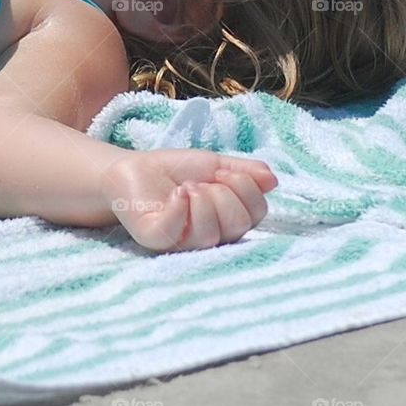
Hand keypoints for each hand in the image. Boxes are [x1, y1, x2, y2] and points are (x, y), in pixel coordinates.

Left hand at [99, 149, 277, 252]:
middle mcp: (209, 236)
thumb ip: (243, 172)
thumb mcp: (213, 164)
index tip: (223, 172)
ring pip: (210, 235)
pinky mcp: (156, 239)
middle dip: (225, 194)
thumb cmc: (173, 171)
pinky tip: (177, 193)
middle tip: (203, 180)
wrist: (132, 169)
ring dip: (203, 201)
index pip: (256, 213)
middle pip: (237, 226)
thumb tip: (273, 180)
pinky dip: (181, 208)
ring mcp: (182, 242)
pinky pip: (177, 232)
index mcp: (226, 219)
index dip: (246, 188)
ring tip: (187, 187)